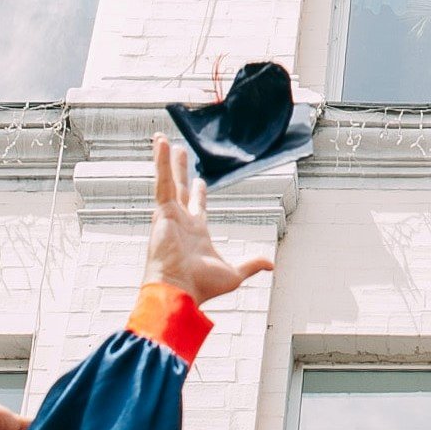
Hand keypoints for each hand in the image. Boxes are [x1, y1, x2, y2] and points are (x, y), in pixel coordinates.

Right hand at [147, 136, 269, 306]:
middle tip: (178, 152)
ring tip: (163, 139)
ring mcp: (169, 215)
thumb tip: (270, 264)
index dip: (198, 193)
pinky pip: (161, 181)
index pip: (197, 207)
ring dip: (166, 160)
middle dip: (180, 170)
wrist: (179, 290)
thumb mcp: (233, 273)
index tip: (200, 181)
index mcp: (195, 233)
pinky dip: (160, 162)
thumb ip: (251, 264)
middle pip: (180, 188)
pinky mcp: (161, 211)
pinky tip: (160, 144)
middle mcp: (180, 222)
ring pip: (168, 181)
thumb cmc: (201, 286)